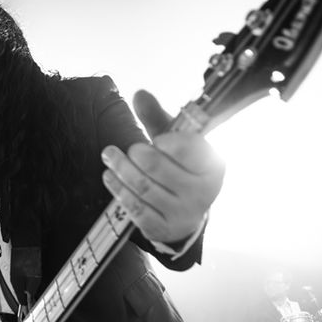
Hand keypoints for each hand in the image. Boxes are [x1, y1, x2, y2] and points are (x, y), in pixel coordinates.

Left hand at [101, 89, 224, 245]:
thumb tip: (139, 93)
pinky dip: (118, 189)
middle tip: (128, 149)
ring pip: (143, 187)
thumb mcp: (176, 142)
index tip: (156, 140)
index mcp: (213, 166)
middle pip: (158, 167)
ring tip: (109, 155)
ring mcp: (182, 213)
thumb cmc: (181, 168)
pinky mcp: (162, 229)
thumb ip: (158, 118)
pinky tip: (109, 176)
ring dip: (120, 168)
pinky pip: (134, 208)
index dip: (168, 142)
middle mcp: (202, 192)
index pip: (189, 149)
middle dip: (136, 154)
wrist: (186, 213)